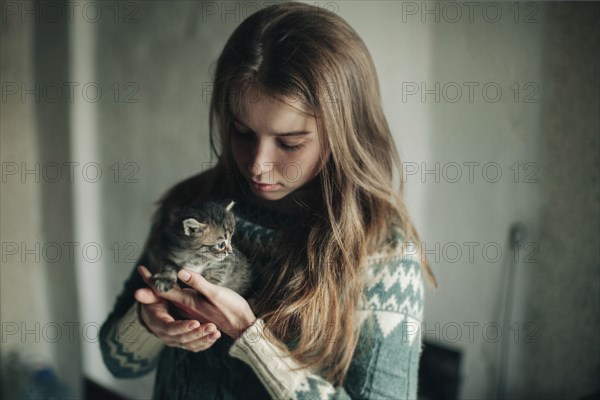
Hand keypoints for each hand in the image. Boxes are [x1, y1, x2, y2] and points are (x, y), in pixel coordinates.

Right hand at [135, 267, 220, 351]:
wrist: (154, 314)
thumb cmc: (154, 301)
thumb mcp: (152, 297)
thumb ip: (149, 294)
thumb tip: (137, 289)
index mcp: (159, 323)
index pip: (170, 328)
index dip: (182, 327)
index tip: (195, 322)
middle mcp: (166, 335)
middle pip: (182, 338)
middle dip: (197, 333)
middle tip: (212, 327)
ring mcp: (175, 340)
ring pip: (190, 344)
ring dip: (204, 339)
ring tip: (216, 332)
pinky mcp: (184, 341)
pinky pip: (195, 347)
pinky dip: (205, 343)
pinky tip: (216, 336)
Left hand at [137, 265, 256, 339]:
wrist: (242, 325)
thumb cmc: (231, 308)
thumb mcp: (215, 294)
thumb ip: (197, 283)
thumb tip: (179, 272)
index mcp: (188, 302)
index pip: (165, 289)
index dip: (152, 279)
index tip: (141, 270)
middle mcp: (186, 308)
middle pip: (165, 294)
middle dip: (152, 284)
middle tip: (142, 272)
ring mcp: (191, 312)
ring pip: (172, 299)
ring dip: (162, 290)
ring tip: (151, 281)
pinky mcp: (198, 313)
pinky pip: (180, 304)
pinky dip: (174, 296)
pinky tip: (175, 293)